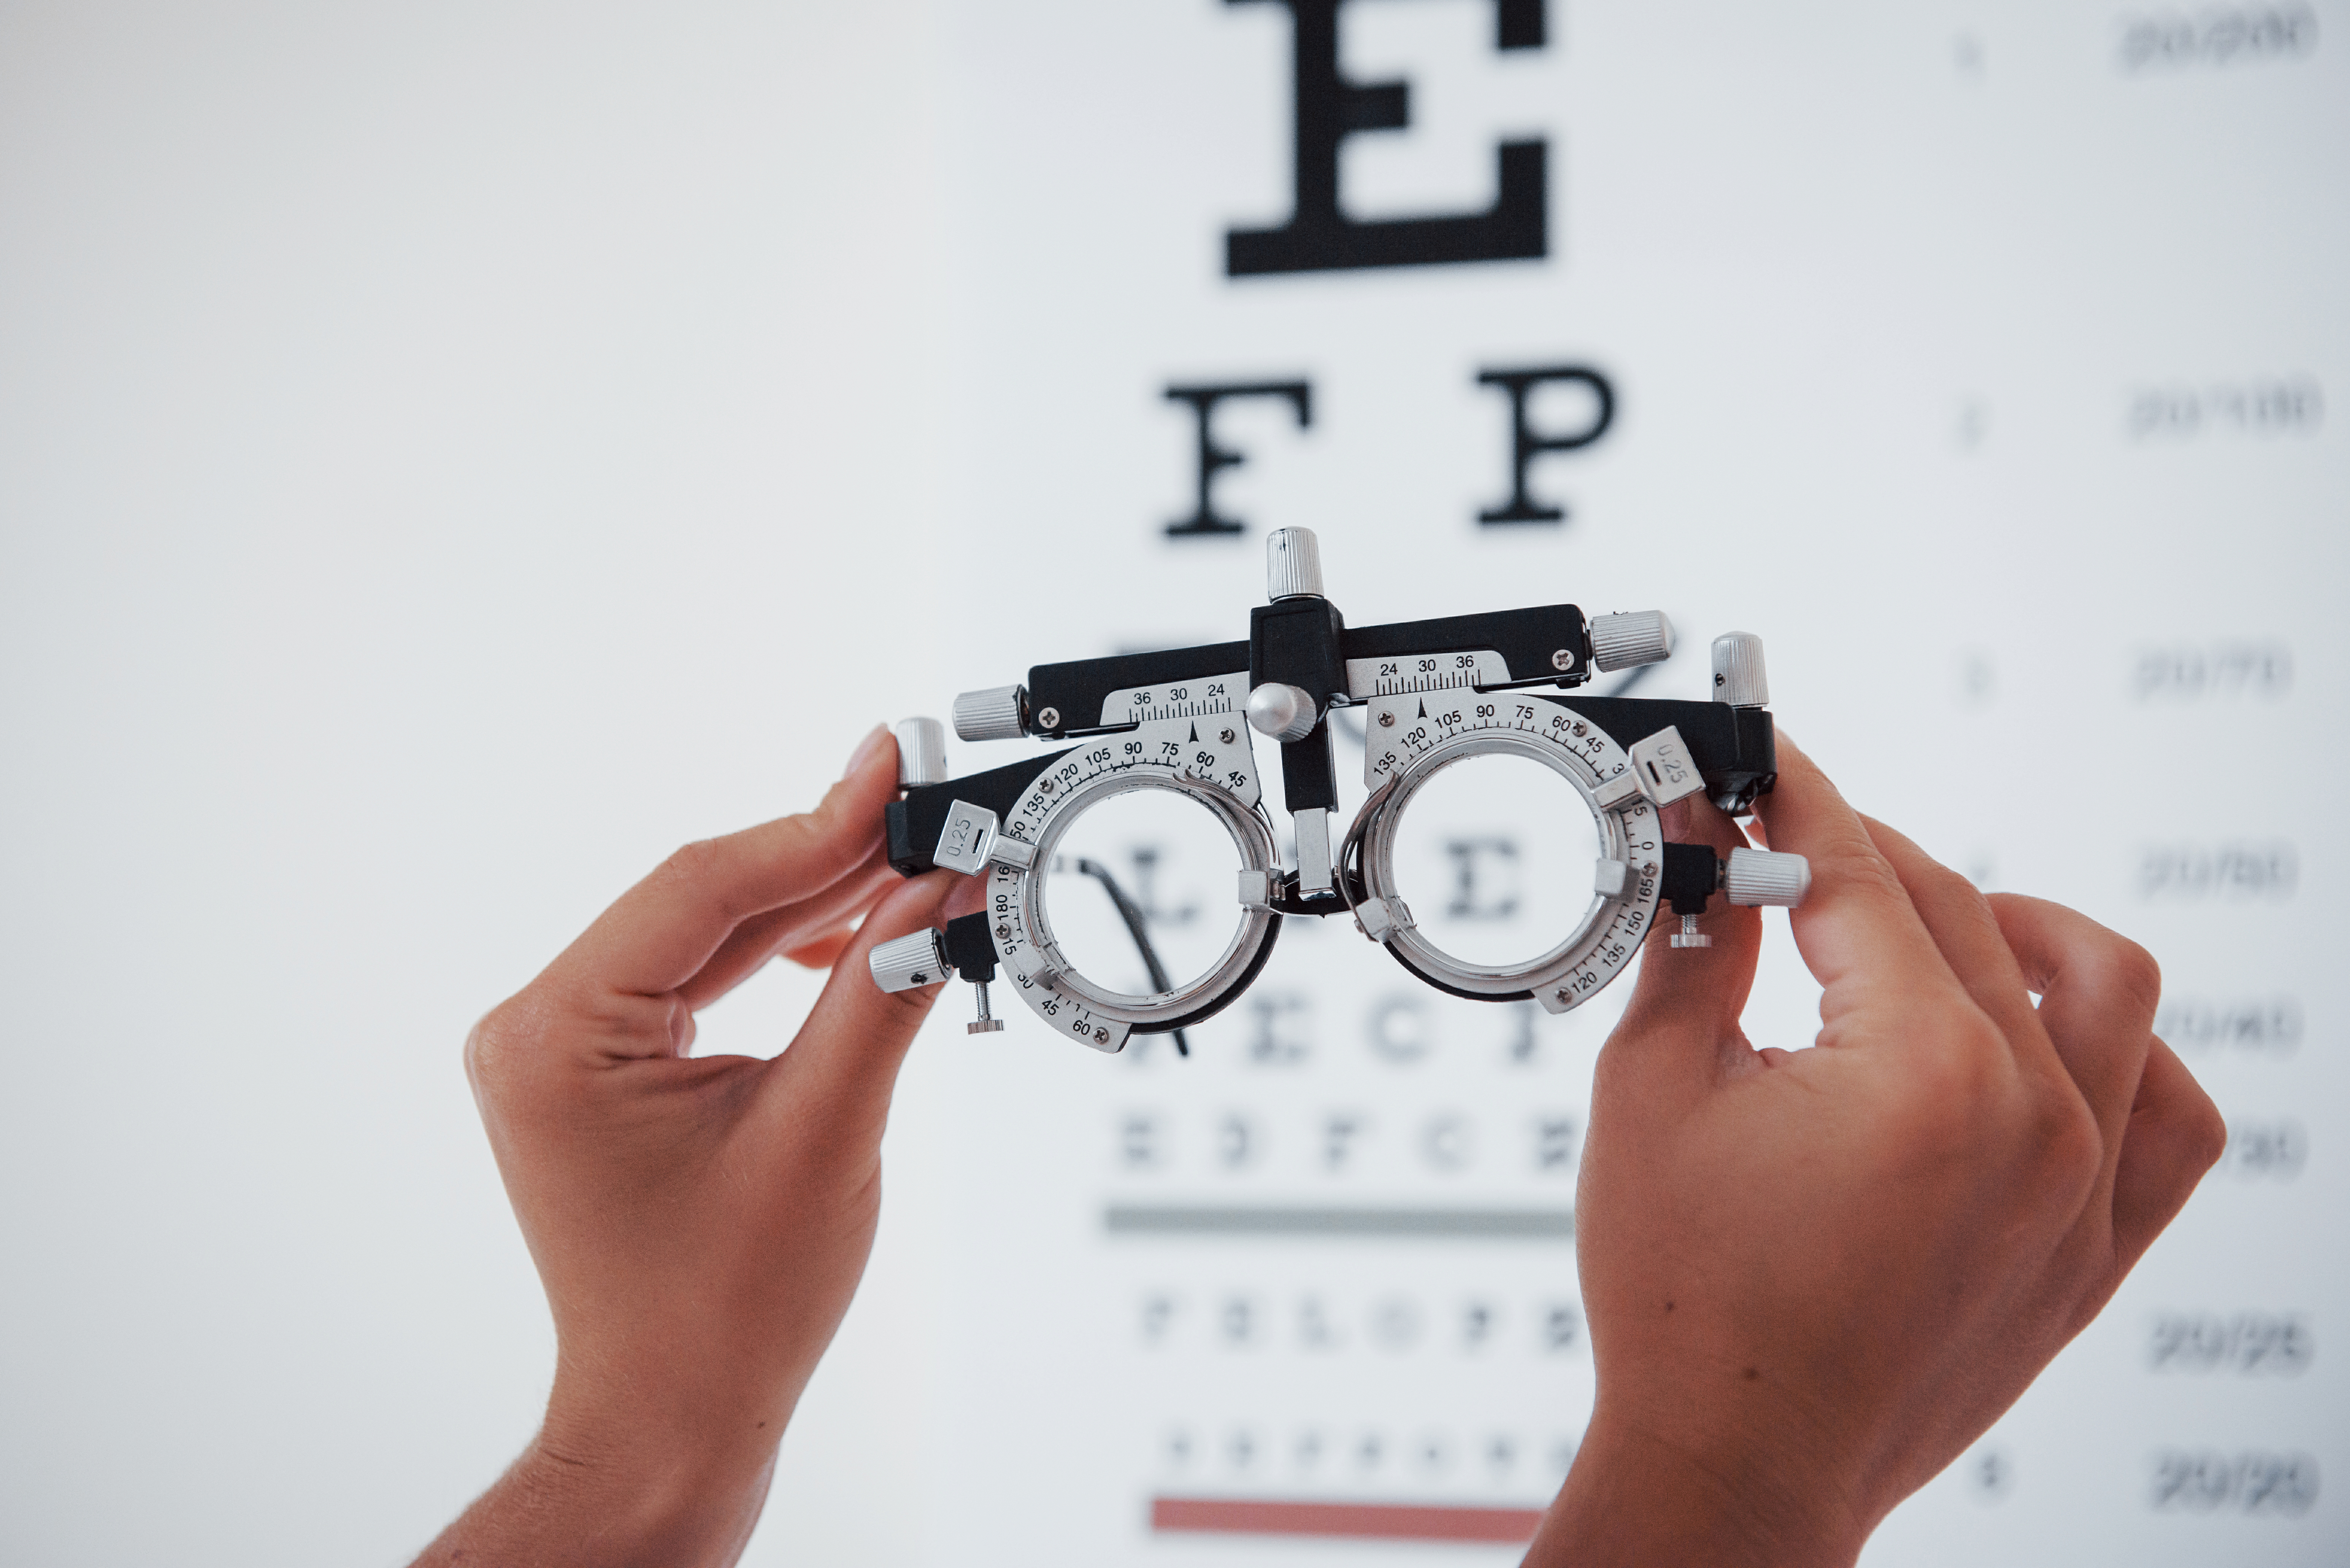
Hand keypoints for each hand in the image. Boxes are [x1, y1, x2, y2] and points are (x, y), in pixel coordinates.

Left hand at [414, 727, 956, 1566]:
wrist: (675, 1414)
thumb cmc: (723, 1311)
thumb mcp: (822, 1131)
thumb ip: (882, 991)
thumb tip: (942, 887)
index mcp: (555, 1038)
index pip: (700, 888)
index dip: (813, 825)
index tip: (893, 769)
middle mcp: (539, 1030)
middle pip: (703, 901)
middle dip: (824, 859)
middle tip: (925, 807)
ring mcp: (565, 1049)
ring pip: (706, 934)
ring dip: (810, 904)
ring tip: (912, 868)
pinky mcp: (603, 1067)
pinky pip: (698, 978)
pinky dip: (779, 956)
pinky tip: (853, 939)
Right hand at [1528, 736, 2224, 1565]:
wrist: (1738, 1458)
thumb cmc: (1686, 1302)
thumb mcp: (1653, 1090)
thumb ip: (1692, 943)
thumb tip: (1698, 842)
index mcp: (1922, 1073)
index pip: (1858, 874)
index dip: (1794, 797)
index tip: (1761, 759)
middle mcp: (2032, 1118)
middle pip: (1956, 910)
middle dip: (1855, 857)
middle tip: (1775, 849)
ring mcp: (2083, 1185)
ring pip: (2103, 983)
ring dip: (2011, 927)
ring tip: (1930, 930)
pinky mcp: (2097, 1245)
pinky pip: (2170, 1112)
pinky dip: (2119, 1052)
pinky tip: (2037, 1039)